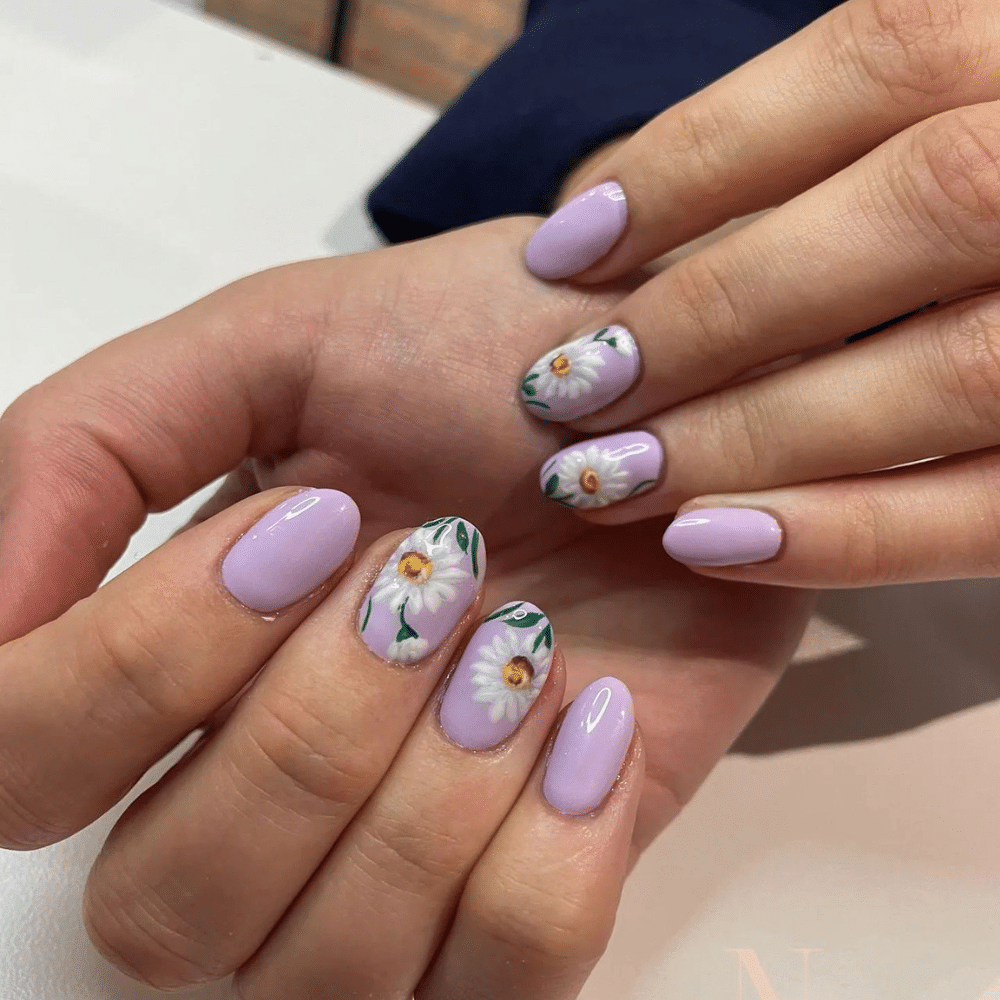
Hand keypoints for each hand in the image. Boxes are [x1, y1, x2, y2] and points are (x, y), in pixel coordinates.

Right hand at [0, 218, 810, 994]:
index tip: (309, 530)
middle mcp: (263, 792)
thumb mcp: (280, 344)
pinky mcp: (539, 887)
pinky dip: (552, 854)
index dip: (140, 666)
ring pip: (330, 974)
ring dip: (430, 792)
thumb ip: (93, 444)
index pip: (29, 767)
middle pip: (166, 907)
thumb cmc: (484, 358)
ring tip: (521, 643)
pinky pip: (505, 982)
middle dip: (310, 733)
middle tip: (437, 577)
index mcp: (179, 666)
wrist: (675, 403)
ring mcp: (405, 862)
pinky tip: (594, 719)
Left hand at [518, 0, 999, 587]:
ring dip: (754, 434)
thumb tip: (611, 209)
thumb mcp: (951, 127)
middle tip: (562, 390)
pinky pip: (998, 512)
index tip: (562, 250)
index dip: (698, 157)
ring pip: (954, 369)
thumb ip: (824, 156)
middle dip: (715, 312)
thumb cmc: (986, 205)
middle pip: (917, 210)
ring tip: (611, 480)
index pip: (877, 62)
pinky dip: (850, 535)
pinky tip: (713, 543)